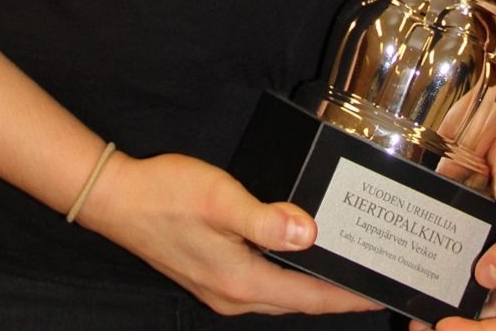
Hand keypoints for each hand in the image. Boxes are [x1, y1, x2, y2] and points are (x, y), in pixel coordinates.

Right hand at [79, 149, 381, 315]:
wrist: (117, 198)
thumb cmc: (166, 194)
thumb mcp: (220, 199)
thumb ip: (265, 219)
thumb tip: (309, 235)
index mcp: (241, 282)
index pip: (308, 297)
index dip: (345, 297)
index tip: (378, 295)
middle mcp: (232, 296)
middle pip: (297, 302)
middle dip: (334, 295)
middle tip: (369, 280)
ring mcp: (219, 289)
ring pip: (279, 295)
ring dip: (311, 287)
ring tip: (341, 270)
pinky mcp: (211, 275)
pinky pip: (262, 284)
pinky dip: (286, 276)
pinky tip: (294, 257)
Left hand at [408, 115, 495, 330]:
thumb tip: (489, 280)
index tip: (446, 329)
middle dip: (462, 327)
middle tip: (421, 326)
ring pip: (478, 293)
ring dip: (449, 302)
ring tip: (413, 306)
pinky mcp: (485, 225)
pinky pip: (464, 257)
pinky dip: (443, 268)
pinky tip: (417, 269)